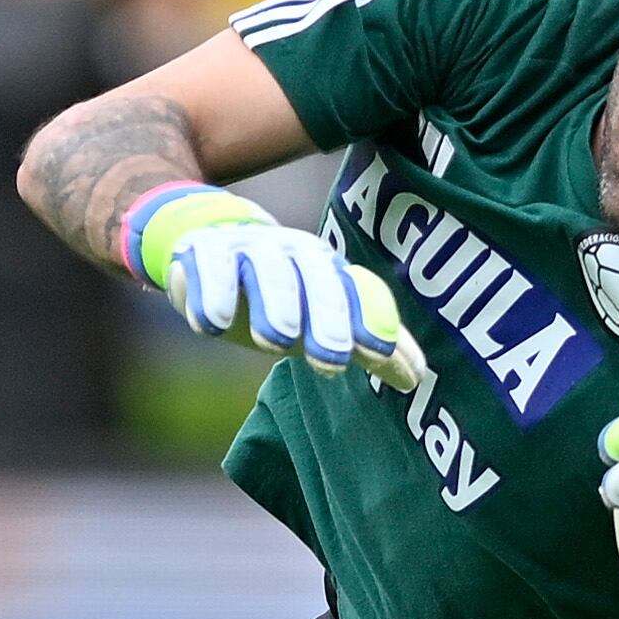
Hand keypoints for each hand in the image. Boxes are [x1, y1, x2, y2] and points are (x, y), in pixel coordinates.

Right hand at [125, 183, 424, 391]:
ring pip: (266, 270)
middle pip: (316, 280)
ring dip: (274, 304)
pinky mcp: (202, 250)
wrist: (208, 241)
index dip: (370, 320)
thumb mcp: (320, 315)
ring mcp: (247, 249)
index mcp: (327, 270)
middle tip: (331, 360)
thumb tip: (415, 377)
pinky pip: (209, 267)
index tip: (378, 354)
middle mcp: (292, 254)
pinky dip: (210, 294)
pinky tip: (212, 325)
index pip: (357, 292)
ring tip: (275, 342)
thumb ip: (365, 342)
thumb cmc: (277, 291)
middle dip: (327, 319)